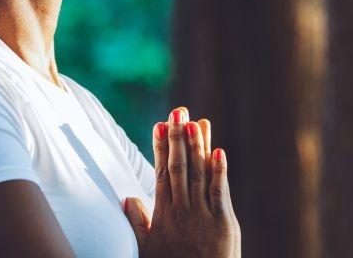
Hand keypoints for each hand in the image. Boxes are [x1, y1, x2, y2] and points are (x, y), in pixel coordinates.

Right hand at [123, 107, 240, 257]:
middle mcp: (183, 209)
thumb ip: (138, 223)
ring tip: (196, 121)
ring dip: (198, 146)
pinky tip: (219, 152)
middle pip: (180, 166)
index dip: (161, 146)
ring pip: (199, 173)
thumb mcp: (148, 249)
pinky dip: (220, 171)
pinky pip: (220, 193)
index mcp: (165, 212)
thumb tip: (128, 198)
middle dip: (178, 137)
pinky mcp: (224, 224)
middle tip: (178, 109)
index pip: (162, 171)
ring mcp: (203, 215)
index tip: (159, 122)